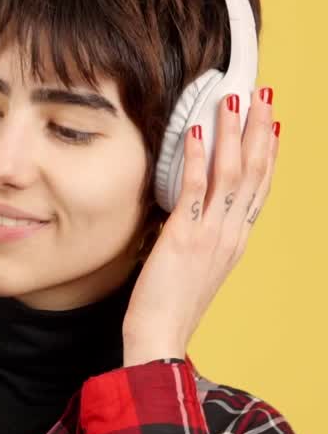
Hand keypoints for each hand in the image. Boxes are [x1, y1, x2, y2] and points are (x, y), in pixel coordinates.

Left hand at [122, 88, 279, 358]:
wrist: (160, 338)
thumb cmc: (170, 306)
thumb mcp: (195, 266)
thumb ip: (200, 235)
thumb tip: (190, 209)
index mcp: (235, 241)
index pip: (259, 188)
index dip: (269, 153)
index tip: (273, 124)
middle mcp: (230, 235)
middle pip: (254, 174)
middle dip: (260, 131)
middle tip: (264, 95)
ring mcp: (210, 235)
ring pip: (231, 175)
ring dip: (233, 134)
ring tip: (234, 101)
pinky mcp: (183, 238)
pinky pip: (195, 191)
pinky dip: (198, 159)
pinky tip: (198, 133)